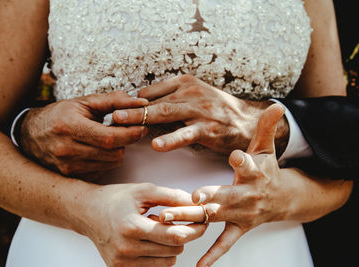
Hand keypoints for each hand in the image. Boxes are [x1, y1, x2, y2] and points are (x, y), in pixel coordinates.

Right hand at [19, 91, 148, 179]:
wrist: (30, 134)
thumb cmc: (60, 115)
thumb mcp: (85, 103)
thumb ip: (115, 101)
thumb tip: (142, 104)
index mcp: (69, 126)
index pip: (111, 137)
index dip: (131, 133)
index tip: (142, 127)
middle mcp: (66, 149)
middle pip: (113, 153)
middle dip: (127, 142)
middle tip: (127, 131)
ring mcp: (67, 166)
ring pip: (110, 163)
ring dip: (118, 151)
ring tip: (111, 139)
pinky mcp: (70, 176)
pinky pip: (102, 171)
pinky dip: (107, 161)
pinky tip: (100, 150)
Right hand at [76, 183, 207, 266]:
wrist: (87, 213)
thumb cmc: (115, 199)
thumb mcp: (143, 191)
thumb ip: (171, 196)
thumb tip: (195, 203)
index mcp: (131, 227)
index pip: (174, 236)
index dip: (194, 229)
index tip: (203, 222)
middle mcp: (126, 250)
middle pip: (174, 250)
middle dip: (183, 235)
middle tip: (177, 221)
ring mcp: (122, 263)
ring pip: (167, 261)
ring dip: (171, 246)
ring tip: (156, 230)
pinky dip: (160, 255)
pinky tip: (150, 240)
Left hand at [112, 74, 288, 154]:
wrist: (248, 121)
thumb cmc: (217, 111)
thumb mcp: (194, 98)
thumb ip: (170, 101)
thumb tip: (142, 107)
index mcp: (185, 83)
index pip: (152, 91)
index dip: (132, 102)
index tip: (114, 109)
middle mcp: (191, 92)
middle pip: (155, 101)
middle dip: (131, 109)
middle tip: (110, 115)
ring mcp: (200, 109)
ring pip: (166, 113)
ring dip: (142, 119)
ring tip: (122, 124)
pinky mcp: (208, 128)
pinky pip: (186, 134)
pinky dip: (171, 139)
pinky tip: (156, 145)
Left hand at [159, 103, 290, 265]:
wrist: (283, 198)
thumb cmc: (267, 169)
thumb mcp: (266, 147)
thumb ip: (266, 127)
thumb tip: (278, 104)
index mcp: (254, 171)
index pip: (247, 163)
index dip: (242, 159)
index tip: (235, 155)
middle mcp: (247, 194)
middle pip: (224, 196)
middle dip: (207, 198)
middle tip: (191, 197)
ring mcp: (242, 214)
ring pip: (214, 218)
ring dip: (192, 220)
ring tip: (168, 223)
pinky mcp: (239, 228)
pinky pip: (225, 243)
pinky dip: (213, 254)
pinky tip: (198, 266)